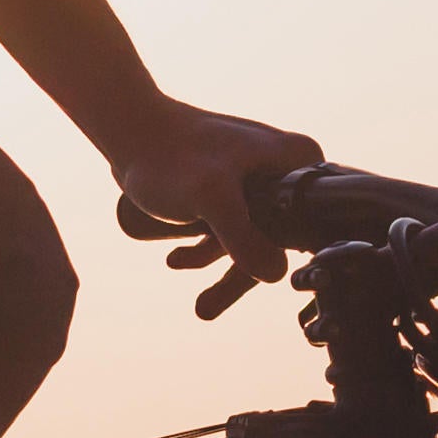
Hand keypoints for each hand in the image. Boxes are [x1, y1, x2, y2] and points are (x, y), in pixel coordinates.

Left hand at [102, 100, 328, 317]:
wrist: (128, 129)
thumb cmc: (170, 153)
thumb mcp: (210, 197)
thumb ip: (242, 237)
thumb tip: (275, 275)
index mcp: (298, 160)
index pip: (308, 221)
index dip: (287, 256)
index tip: (260, 282)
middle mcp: (284, 168)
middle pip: (278, 236)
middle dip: (241, 277)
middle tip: (206, 308)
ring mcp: (257, 180)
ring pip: (250, 238)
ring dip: (218, 268)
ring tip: (194, 296)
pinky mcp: (230, 190)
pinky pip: (227, 231)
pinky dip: (203, 250)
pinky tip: (175, 258)